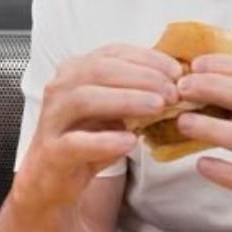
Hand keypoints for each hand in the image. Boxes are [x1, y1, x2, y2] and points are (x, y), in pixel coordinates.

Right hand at [17, 44, 180, 208]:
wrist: (53, 177)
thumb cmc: (87, 138)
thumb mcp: (115, 111)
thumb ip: (137, 94)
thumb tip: (178, 84)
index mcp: (76, 71)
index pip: (113, 53)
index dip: (147, 59)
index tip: (177, 71)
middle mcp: (59, 88)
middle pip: (99, 70)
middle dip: (141, 78)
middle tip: (173, 92)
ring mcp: (52, 118)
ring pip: (84, 99)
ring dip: (125, 100)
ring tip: (157, 107)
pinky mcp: (52, 150)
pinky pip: (76, 142)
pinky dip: (104, 140)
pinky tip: (130, 141)